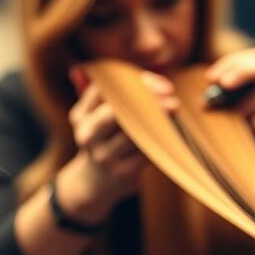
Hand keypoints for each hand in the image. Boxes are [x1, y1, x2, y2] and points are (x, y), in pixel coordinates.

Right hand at [55, 68, 178, 222]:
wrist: (93, 185)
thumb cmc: (102, 140)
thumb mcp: (92, 116)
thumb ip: (98, 91)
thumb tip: (84, 68)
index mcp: (80, 116)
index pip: (105, 88)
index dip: (131, 80)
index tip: (154, 80)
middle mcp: (89, 135)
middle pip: (117, 110)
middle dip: (145, 98)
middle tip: (169, 92)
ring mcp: (105, 156)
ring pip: (134, 131)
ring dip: (158, 118)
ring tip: (173, 107)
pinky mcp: (124, 173)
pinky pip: (146, 152)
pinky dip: (160, 139)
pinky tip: (171, 130)